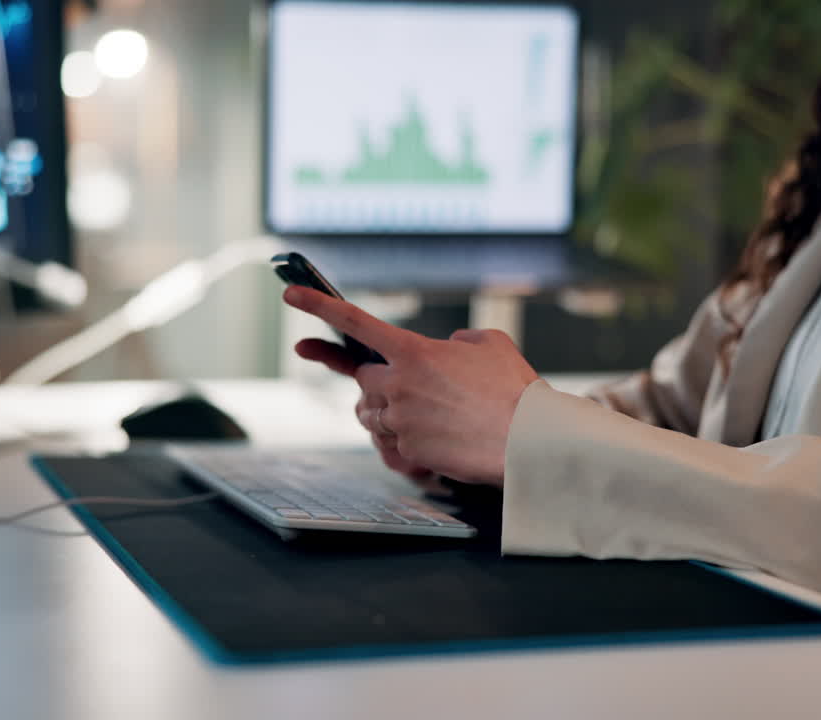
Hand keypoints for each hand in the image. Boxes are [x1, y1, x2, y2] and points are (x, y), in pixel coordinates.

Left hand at [284, 285, 538, 486]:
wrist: (528, 441)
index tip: (291, 295)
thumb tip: (448, 347)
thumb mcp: (490, 344)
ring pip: (372, 414)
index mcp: (414, 351)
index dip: (319, 305)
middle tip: (416, 388)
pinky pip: (393, 445)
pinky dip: (411, 443)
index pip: (355, 321)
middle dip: (382, 381)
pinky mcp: (409, 451)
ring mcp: (400, 420)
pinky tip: (442, 441)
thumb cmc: (516, 391)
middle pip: (364, 378)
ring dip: (393, 412)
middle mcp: (399, 384)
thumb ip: (458, 340)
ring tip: (434, 416)